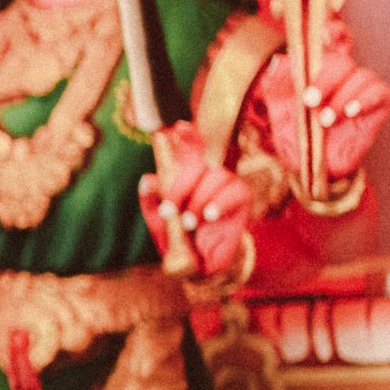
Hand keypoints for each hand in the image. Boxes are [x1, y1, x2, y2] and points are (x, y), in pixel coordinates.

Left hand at [137, 122, 252, 277]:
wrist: (203, 263)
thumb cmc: (179, 237)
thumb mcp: (159, 222)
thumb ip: (150, 202)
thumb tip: (147, 178)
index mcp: (187, 176)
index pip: (190, 149)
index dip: (187, 136)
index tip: (177, 126)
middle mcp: (208, 175)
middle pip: (198, 164)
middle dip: (179, 188)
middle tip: (169, 212)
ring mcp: (227, 184)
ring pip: (215, 177)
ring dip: (198, 202)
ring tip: (189, 222)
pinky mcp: (242, 198)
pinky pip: (233, 192)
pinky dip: (218, 204)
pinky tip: (210, 216)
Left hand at [257, 24, 389, 180]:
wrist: (310, 164)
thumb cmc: (296, 131)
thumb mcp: (279, 108)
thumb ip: (277, 84)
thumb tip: (279, 60)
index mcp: (321, 68)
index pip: (333, 40)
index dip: (333, 30)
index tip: (325, 34)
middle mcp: (345, 74)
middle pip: (343, 60)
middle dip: (325, 78)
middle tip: (309, 101)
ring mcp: (363, 88)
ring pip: (362, 75)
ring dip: (341, 97)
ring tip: (325, 120)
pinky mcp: (379, 106)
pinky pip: (380, 92)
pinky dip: (364, 100)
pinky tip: (349, 113)